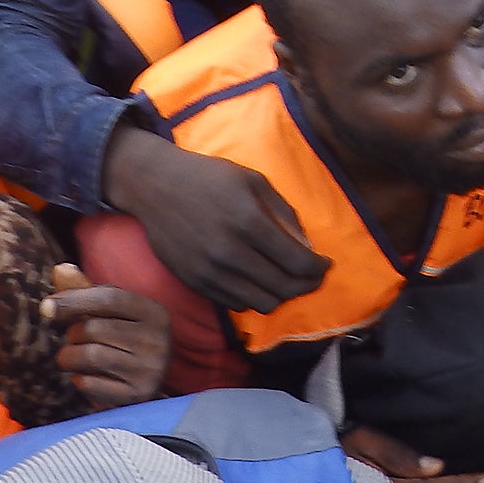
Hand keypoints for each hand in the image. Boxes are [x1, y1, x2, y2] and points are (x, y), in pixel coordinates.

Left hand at [43, 262, 169, 406]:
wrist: (143, 390)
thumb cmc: (121, 344)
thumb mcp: (110, 316)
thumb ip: (85, 293)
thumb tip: (59, 268)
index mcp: (155, 312)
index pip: (110, 298)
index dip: (74, 300)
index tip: (45, 307)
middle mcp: (159, 338)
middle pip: (93, 328)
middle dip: (73, 336)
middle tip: (77, 341)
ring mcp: (150, 368)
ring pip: (88, 356)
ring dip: (69, 359)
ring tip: (74, 360)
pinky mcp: (136, 395)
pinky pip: (90, 384)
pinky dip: (80, 381)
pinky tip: (90, 380)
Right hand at [102, 128, 328, 314]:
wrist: (156, 186)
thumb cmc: (211, 177)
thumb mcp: (256, 183)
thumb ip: (285, 216)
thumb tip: (308, 249)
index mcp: (249, 222)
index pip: (297, 263)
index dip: (319, 269)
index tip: (326, 264)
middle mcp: (229, 253)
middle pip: (283, 288)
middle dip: (307, 284)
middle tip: (314, 275)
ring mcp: (209, 273)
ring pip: (261, 304)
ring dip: (282, 295)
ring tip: (288, 279)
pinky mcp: (194, 283)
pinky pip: (235, 304)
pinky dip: (254, 297)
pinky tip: (260, 280)